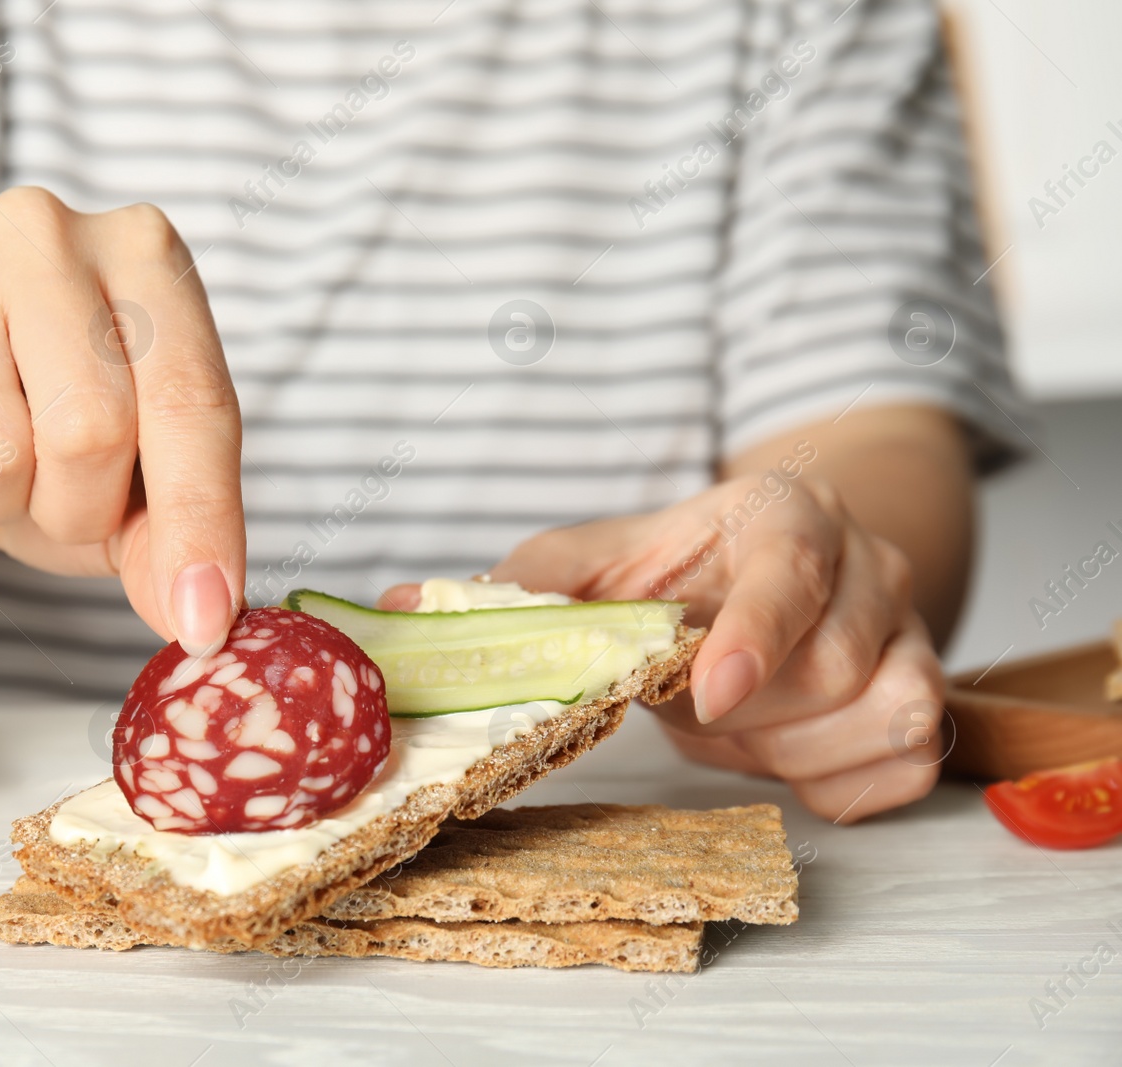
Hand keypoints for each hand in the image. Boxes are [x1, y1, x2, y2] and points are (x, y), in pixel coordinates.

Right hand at [0, 187, 243, 652]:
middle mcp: (49, 231)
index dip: (200, 524)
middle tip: (49, 501)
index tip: (204, 623)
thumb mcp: (127, 480)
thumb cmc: (32, 427)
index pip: (192, 402)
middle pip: (90, 431)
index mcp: (146, 256)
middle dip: (75, 511)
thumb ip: (170, 538)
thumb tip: (198, 616)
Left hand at [390, 474, 945, 822]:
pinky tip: (783, 750)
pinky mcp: (928, 701)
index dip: (754, 637)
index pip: (793, 572)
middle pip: (833, 666)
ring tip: (736, 716)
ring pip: (881, 718)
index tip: (706, 693)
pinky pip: (903, 771)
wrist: (776, 573)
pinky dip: (835, 782)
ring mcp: (912, 635)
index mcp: (786, 514)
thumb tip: (396, 606)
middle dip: (745, 709)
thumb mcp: (595, 564)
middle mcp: (870, 565)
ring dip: (789, 748)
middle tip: (693, 696)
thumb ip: (519, 585)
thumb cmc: (679, 571)